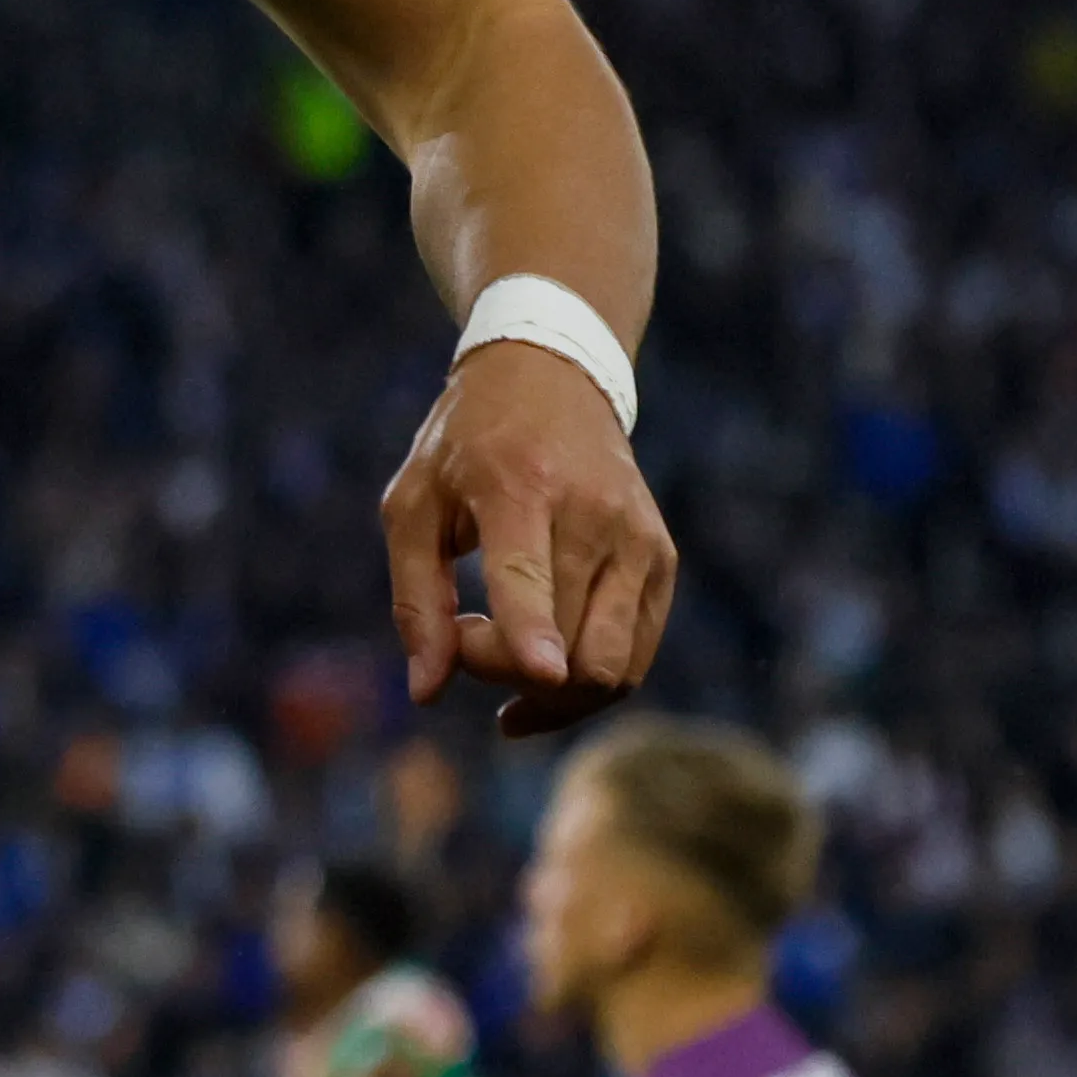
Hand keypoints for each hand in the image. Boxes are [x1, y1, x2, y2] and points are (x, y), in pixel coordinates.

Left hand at [376, 342, 668, 736]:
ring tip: (505, 659)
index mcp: (518, 486)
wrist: (553, 380)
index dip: (531, 629)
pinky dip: (587, 687)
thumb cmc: (467, 446)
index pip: (529, 572)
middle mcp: (594, 514)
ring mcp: (638, 540)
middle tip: (465, 637)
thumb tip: (428, 694)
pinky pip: (634, 661)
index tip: (540, 673)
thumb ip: (415, 600)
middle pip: (567, 644)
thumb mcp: (413, 503)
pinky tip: (543, 673)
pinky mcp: (662, 562)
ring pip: (611, 669)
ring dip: (551, 696)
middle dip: (505, 671)